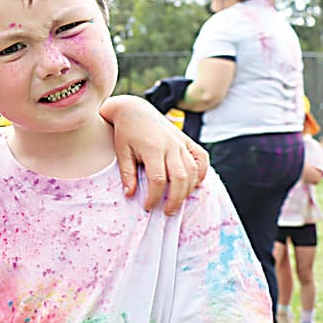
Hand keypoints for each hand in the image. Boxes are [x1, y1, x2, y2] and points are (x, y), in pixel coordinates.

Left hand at [108, 96, 208, 212]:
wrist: (134, 110)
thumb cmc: (125, 132)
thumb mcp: (122, 152)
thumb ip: (127, 173)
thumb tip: (130, 194)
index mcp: (153, 148)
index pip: (158, 180)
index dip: (154, 197)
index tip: (147, 207)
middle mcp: (171, 145)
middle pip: (180, 178)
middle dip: (175, 199)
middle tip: (167, 212)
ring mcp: (181, 142)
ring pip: (193, 170)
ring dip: (188, 190)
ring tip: (178, 203)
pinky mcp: (187, 140)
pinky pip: (201, 158)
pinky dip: (201, 172)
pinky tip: (194, 184)